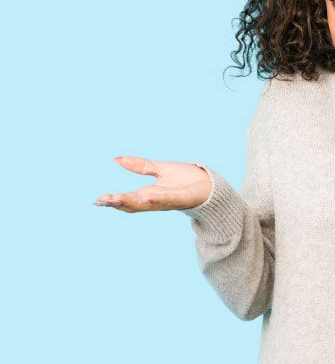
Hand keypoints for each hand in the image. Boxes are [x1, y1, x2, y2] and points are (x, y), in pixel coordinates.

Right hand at [94, 156, 211, 211]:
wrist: (209, 184)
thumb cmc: (185, 179)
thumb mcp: (159, 169)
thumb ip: (140, 166)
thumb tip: (116, 159)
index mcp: (149, 195)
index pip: (127, 199)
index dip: (112, 201)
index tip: (97, 201)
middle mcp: (156, 201)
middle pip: (133, 204)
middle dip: (117, 203)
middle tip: (101, 201)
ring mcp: (169, 201)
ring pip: (147, 203)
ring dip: (132, 201)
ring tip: (116, 198)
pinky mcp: (183, 199)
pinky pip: (168, 199)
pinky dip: (157, 198)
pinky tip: (146, 195)